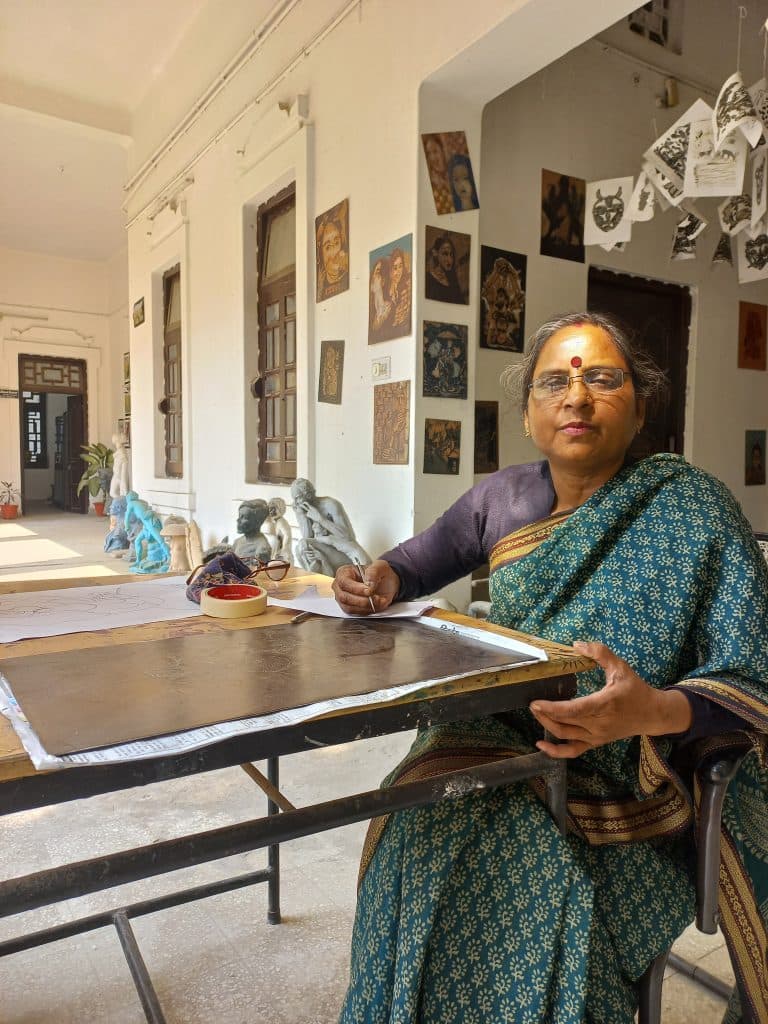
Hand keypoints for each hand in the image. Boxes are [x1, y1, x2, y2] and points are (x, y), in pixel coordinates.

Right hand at [332, 559, 400, 614]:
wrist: (384, 584)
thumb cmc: (379, 574)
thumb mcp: (380, 566)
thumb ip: (374, 572)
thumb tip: (368, 583)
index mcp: (344, 572)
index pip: (344, 582)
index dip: (356, 588)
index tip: (370, 590)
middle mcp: (340, 586)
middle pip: (344, 597)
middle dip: (362, 600)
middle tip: (376, 598)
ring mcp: (343, 598)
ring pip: (349, 607)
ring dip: (366, 606)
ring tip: (378, 601)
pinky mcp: (348, 608)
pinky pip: (355, 613)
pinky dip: (366, 611)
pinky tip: (375, 605)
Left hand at [529, 641, 692, 758]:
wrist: (652, 714)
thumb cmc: (636, 690)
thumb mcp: (620, 667)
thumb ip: (600, 653)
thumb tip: (577, 644)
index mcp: (604, 705)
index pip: (574, 710)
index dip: (552, 708)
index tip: (536, 702)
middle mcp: (598, 724)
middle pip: (565, 724)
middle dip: (544, 715)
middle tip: (531, 704)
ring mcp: (596, 736)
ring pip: (565, 736)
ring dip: (547, 726)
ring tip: (536, 713)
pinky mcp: (595, 743)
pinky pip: (572, 751)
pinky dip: (555, 751)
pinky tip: (540, 745)